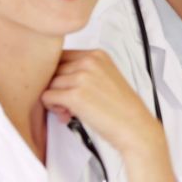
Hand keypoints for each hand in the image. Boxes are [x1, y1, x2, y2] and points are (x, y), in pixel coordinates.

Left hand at [41, 49, 162, 156]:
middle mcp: (89, 62)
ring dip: (54, 98)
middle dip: (56, 86)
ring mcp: (81, 77)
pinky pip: (47, 97)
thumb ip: (84, 70)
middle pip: (53, 69)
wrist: (134, 125)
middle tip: (67, 101)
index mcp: (97, 55)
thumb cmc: (121, 107)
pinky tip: (67, 113)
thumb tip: (55, 75)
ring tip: (69, 109)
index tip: (66, 85)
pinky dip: (52, 107)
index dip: (59, 73)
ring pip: (48, 84)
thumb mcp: (106, 76)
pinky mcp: (75, 95)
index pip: (61, 55)